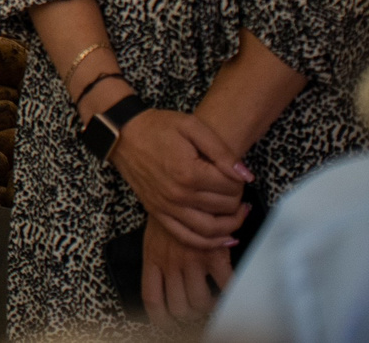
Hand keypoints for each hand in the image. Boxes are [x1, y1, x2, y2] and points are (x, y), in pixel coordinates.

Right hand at [105, 102, 251, 249]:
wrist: (122, 134)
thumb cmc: (157, 127)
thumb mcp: (192, 126)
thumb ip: (221, 150)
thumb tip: (246, 176)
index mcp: (188, 172)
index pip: (231, 187)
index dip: (239, 179)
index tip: (234, 171)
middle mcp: (178, 194)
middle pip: (225, 207)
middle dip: (237, 197)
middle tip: (234, 186)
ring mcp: (166, 206)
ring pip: (211, 229)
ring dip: (231, 224)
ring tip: (239, 212)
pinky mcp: (158, 212)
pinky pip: (187, 237)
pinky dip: (209, 242)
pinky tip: (224, 237)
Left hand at [140, 214, 233, 321]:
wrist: (181, 184)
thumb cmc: (169, 210)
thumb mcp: (154, 234)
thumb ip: (159, 260)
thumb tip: (168, 283)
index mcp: (154, 258)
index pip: (152, 298)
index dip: (162, 317)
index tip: (170, 321)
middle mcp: (170, 263)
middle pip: (180, 307)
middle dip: (191, 311)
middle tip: (199, 303)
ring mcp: (191, 260)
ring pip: (200, 302)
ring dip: (210, 305)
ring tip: (215, 298)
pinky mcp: (212, 254)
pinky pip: (225, 285)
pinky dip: (231, 292)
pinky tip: (232, 290)